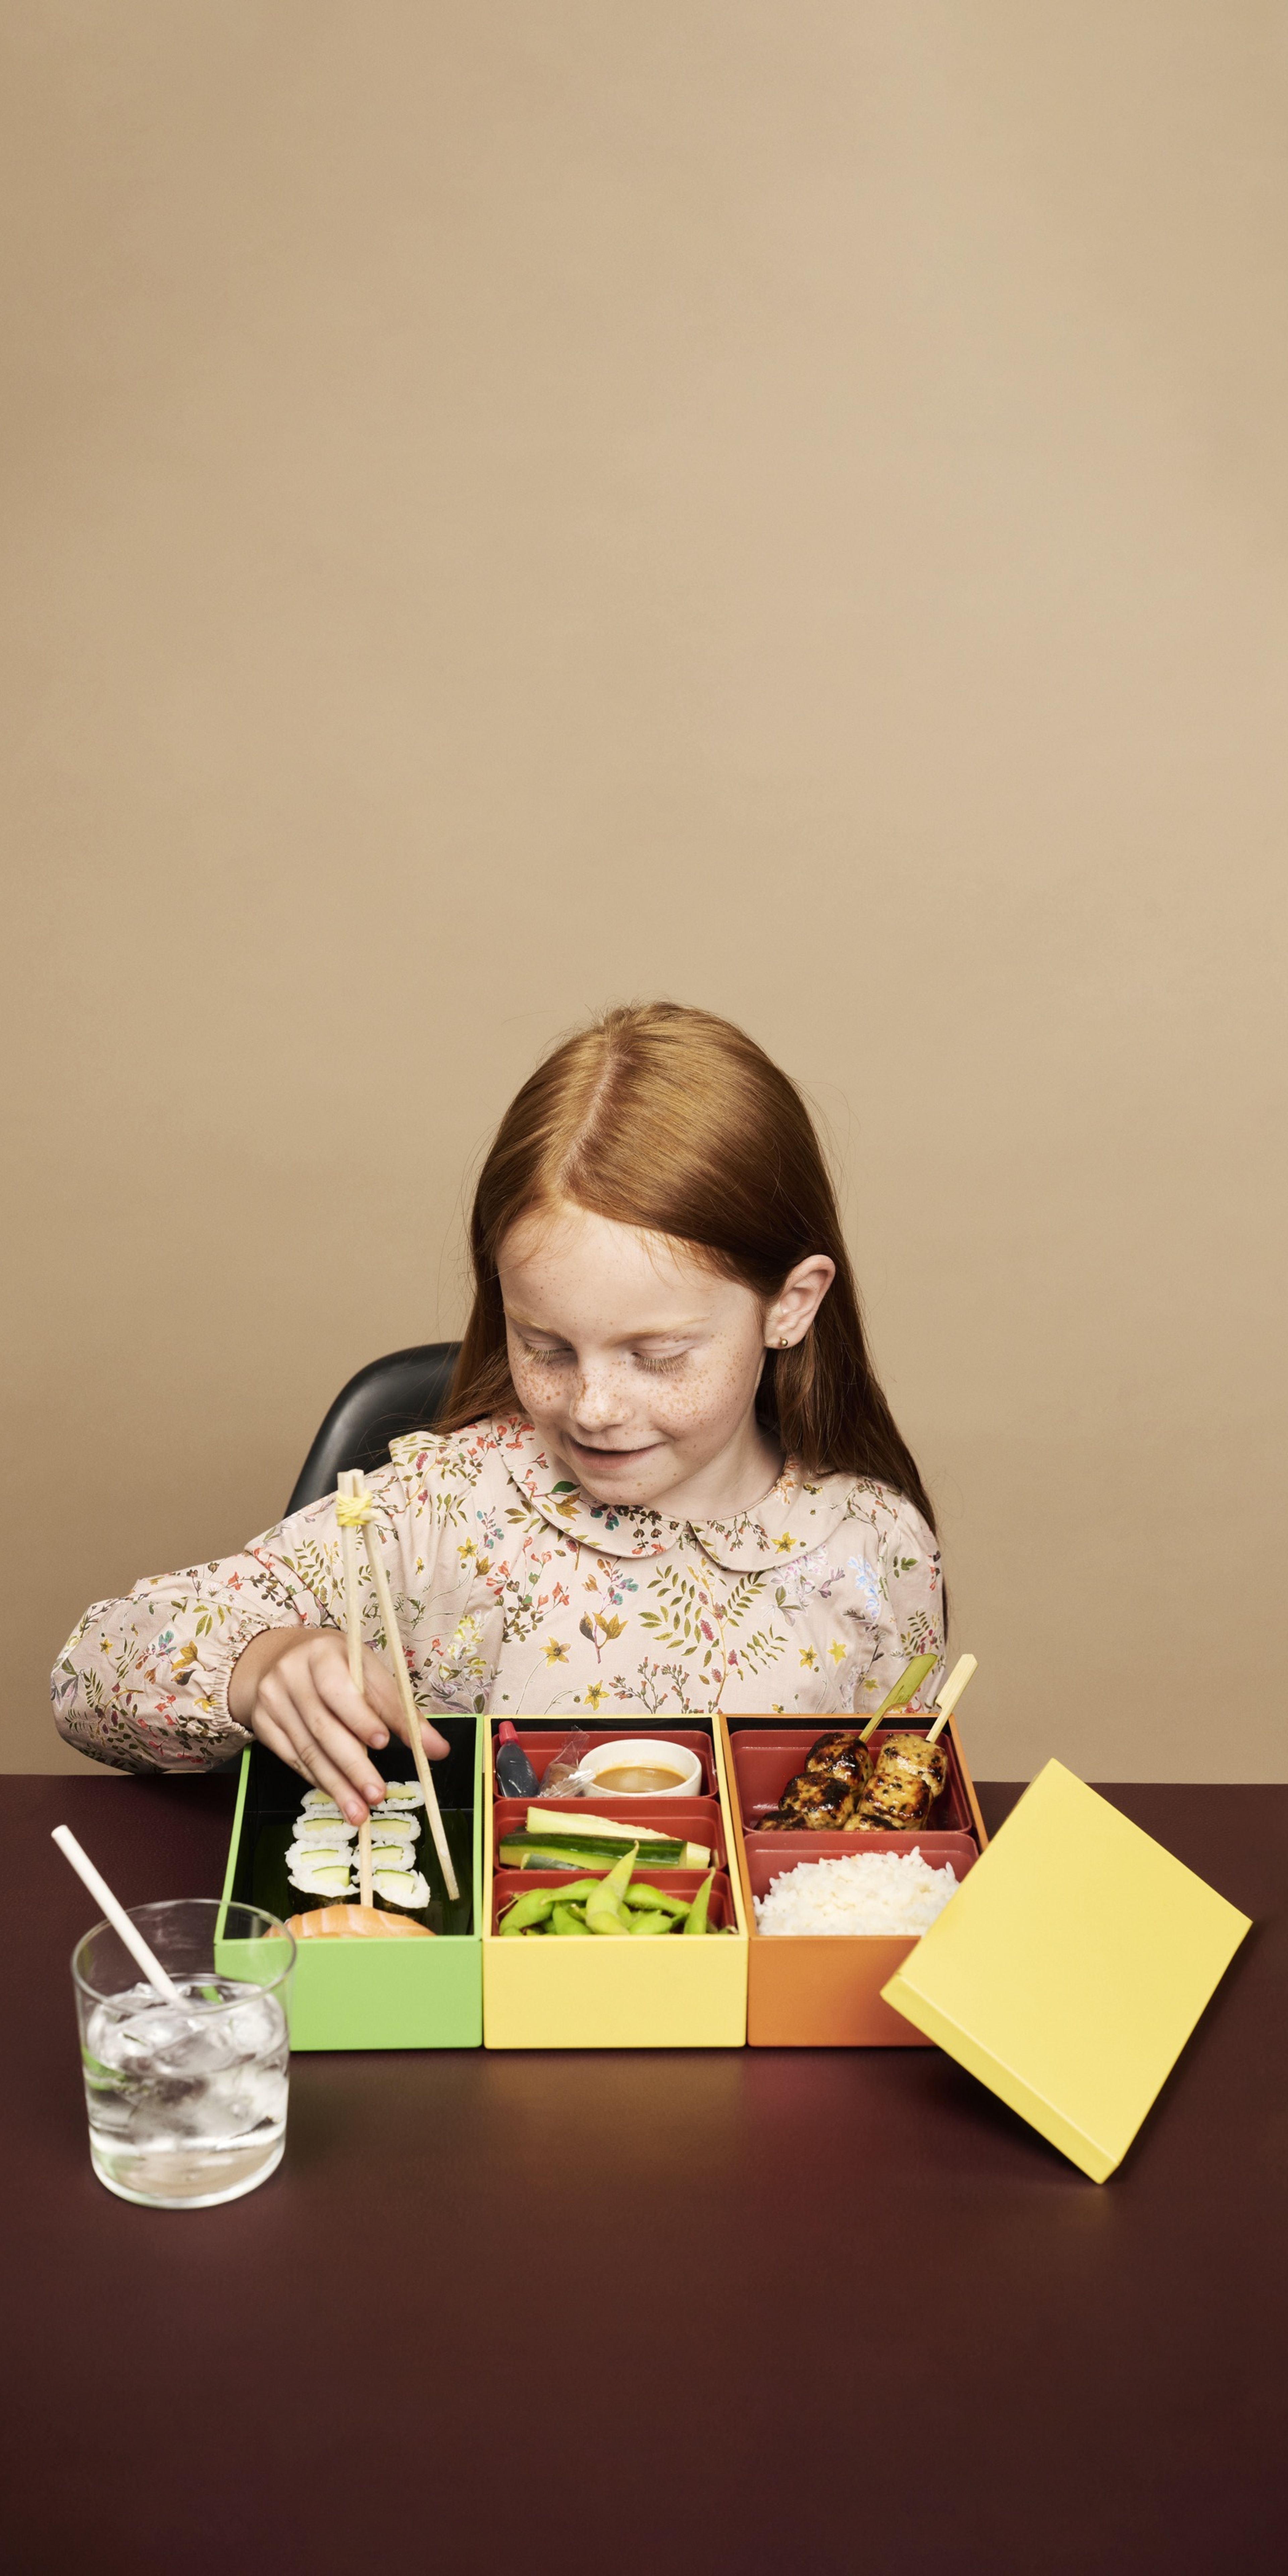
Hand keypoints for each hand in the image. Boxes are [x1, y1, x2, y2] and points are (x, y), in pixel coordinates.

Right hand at [229, 1628, 449, 1824]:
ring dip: (337, 1784)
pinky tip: (338, 1796)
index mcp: (322, 1653)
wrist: (278, 1659)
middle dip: (353, 1764)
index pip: (341, 1688)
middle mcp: (292, 1674)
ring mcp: (273, 1701)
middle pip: (323, 1725)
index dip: (362, 1716)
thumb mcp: (368, 1672)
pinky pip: (292, 1759)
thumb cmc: (338, 1666)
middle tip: (377, 1794)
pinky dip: (318, 1780)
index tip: (384, 1742)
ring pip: (308, 1749)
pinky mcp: (263, 1724)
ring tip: (360, 1812)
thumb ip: (400, 1709)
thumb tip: (438, 1750)